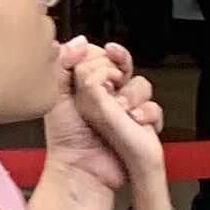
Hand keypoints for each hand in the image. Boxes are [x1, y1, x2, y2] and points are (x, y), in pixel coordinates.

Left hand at [41, 35, 134, 192]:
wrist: (83, 168)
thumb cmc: (65, 137)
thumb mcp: (55, 93)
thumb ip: (62, 62)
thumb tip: (79, 41)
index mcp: (84, 82)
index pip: (101, 55)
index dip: (103, 55)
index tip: (103, 56)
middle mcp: (106, 93)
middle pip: (124, 66)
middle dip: (117, 73)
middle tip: (108, 84)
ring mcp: (124, 108)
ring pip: (141, 85)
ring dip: (131, 95)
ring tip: (117, 108)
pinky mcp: (139, 124)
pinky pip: (153, 109)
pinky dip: (146, 114)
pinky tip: (132, 119)